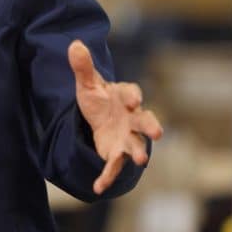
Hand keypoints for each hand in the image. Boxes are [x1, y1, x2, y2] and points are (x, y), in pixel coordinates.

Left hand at [68, 40, 163, 194]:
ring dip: (139, 152)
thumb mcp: (87, 83)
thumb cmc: (98, 98)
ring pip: (136, 144)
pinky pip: (114, 165)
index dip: (134, 96)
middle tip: (157, 133)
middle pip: (145, 121)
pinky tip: (97, 187)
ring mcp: (127, 137)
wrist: (97, 117)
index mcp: (125, 97)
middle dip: (151, 126)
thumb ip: (82, 67)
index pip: (132, 93)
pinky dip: (107, 176)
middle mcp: (132, 118)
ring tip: (140, 161)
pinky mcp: (116, 152)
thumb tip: (74, 44)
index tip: (134, 101)